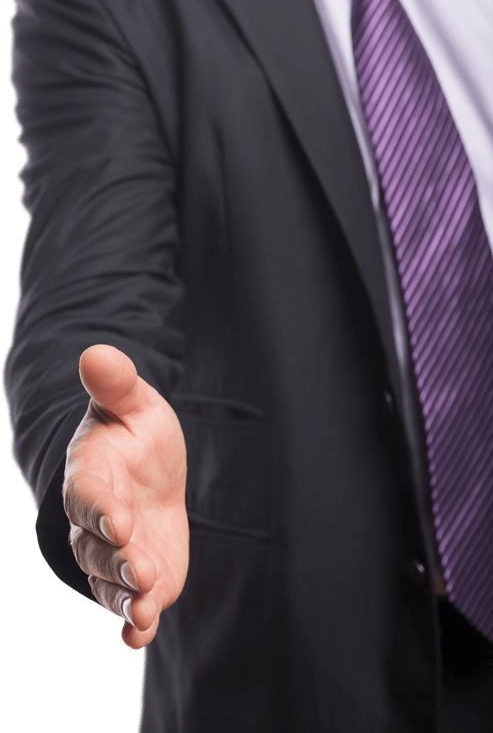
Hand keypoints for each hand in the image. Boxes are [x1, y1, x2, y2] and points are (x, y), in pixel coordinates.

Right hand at [63, 344, 188, 649]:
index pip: (87, 495)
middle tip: (141, 567)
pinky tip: (140, 636)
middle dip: (118, 559)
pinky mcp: (140, 580)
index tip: (119, 519)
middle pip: (98, 547)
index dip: (100, 509)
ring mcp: (116, 555)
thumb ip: (115, 384)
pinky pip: (130, 607)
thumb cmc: (133, 432)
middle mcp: (95, 522)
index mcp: (89, 475)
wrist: (146, 470)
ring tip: (145, 608)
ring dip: (128, 597)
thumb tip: (96, 351)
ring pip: (112, 583)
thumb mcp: (131, 402)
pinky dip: (134, 625)